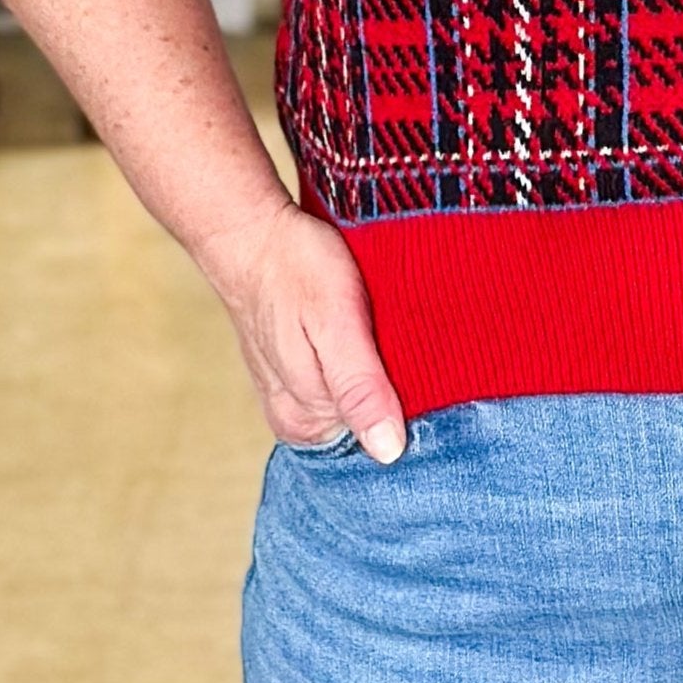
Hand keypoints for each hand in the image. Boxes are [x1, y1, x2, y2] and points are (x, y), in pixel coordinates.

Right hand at [195, 194, 407, 461]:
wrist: (251, 230)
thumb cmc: (295, 267)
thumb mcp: (336, 322)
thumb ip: (359, 388)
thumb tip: (388, 452)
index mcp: (307, 421)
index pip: (380, 443)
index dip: (413, 412)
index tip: (431, 376)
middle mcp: (297, 419)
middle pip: (369, 425)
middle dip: (399, 394)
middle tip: (411, 345)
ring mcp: (293, 396)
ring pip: (358, 402)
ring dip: (382, 374)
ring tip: (389, 334)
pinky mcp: (296, 372)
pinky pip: (342, 383)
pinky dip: (364, 361)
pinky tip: (371, 335)